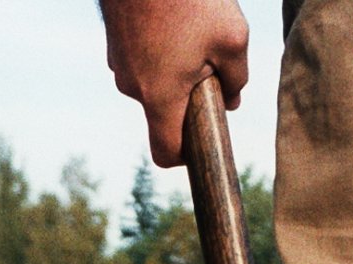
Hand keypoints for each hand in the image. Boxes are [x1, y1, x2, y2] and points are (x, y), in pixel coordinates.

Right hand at [100, 0, 249, 167]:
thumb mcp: (232, 39)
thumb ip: (237, 78)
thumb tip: (233, 99)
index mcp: (159, 96)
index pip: (165, 153)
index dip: (186, 155)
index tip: (203, 137)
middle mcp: (132, 86)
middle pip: (163, 111)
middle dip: (189, 97)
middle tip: (211, 61)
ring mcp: (120, 62)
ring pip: (153, 81)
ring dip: (175, 69)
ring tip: (193, 31)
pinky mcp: (116, 41)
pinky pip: (142, 58)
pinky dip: (160, 49)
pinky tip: (174, 19)